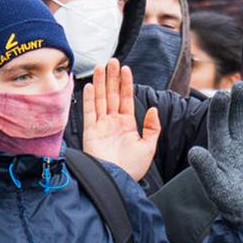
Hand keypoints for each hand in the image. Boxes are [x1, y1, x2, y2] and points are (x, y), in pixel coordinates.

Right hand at [79, 60, 160, 182]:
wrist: (117, 181)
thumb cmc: (132, 168)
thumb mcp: (148, 147)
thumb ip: (152, 127)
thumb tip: (153, 109)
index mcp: (127, 124)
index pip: (127, 99)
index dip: (126, 83)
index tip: (125, 68)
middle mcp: (113, 122)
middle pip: (112, 95)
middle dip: (112, 77)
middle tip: (112, 61)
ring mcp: (101, 126)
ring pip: (101, 99)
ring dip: (101, 83)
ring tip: (101, 66)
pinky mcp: (91, 132)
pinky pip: (89, 112)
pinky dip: (90, 99)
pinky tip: (92, 86)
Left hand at [188, 79, 242, 228]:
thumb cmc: (231, 203)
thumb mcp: (216, 187)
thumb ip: (206, 169)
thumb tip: (194, 152)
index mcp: (219, 147)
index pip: (218, 122)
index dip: (220, 109)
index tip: (222, 96)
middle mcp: (237, 139)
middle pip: (238, 114)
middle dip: (240, 100)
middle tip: (242, 86)